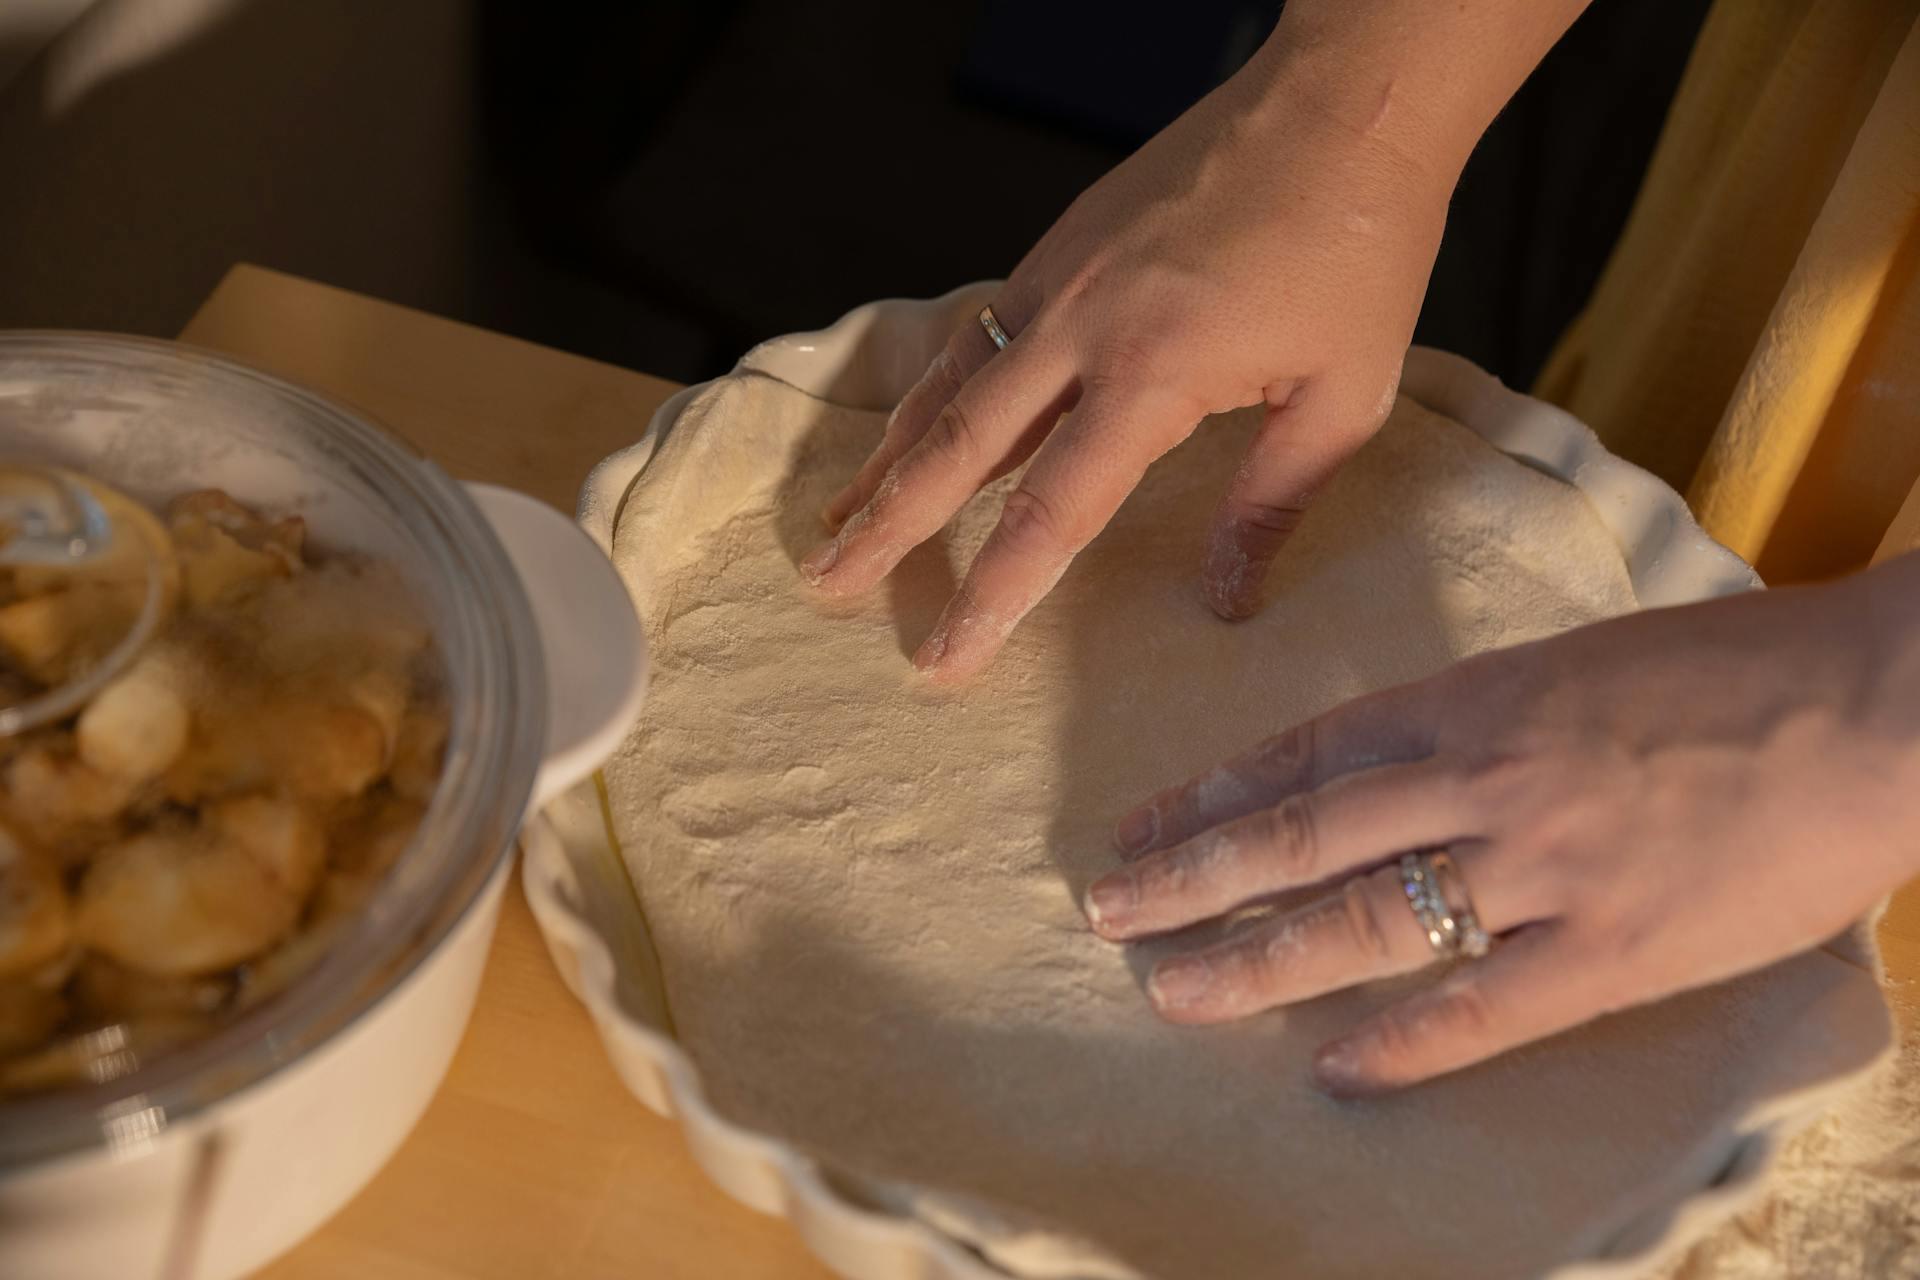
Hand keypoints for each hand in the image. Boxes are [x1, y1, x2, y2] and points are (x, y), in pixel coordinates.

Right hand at [800, 31, 1455, 680]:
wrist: (1343, 98)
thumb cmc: (1360, 245)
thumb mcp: (1345, 393)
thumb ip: (1273, 501)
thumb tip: (1226, 599)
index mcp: (1152, 373)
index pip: (1049, 511)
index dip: (990, 594)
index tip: (942, 658)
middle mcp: (1079, 326)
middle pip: (957, 447)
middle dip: (888, 526)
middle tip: (827, 585)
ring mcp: (1058, 278)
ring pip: (948, 383)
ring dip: (889, 457)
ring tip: (840, 519)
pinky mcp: (1060, 244)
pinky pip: (977, 332)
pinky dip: (934, 388)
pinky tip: (916, 424)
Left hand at [1082, 554, 1919, 1094]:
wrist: (1875, 700)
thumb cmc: (1737, 670)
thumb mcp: (1579, 664)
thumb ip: (1485, 717)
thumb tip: (1410, 765)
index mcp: (1475, 699)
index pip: (1307, 752)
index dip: (1213, 793)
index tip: (1142, 824)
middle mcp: (1483, 777)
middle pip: (1302, 833)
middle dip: (1192, 873)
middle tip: (1107, 908)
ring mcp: (1544, 864)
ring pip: (1365, 918)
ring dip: (1256, 956)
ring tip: (1172, 989)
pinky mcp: (1617, 946)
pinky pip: (1485, 1006)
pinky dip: (1405, 1041)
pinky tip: (1337, 1070)